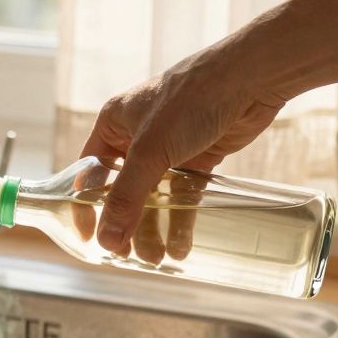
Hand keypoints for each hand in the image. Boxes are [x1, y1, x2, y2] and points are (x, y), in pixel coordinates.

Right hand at [80, 52, 287, 254]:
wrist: (250, 79)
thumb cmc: (191, 100)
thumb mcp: (151, 151)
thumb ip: (127, 197)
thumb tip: (107, 239)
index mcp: (114, 124)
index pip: (90, 173)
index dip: (87, 206)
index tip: (91, 238)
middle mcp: (138, 136)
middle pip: (124, 190)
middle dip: (127, 224)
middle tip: (129, 256)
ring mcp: (169, 147)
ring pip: (155, 196)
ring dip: (155, 227)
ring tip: (158, 258)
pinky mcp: (199, 156)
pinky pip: (184, 195)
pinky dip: (182, 219)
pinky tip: (182, 245)